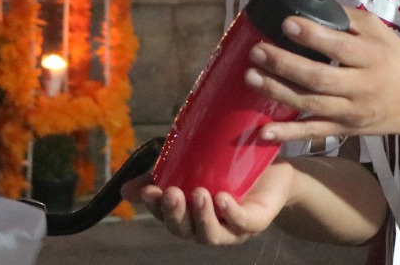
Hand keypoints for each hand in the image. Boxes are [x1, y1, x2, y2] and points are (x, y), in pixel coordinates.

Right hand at [124, 162, 295, 245]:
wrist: (274, 167)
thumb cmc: (230, 167)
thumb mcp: (193, 164)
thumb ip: (163, 174)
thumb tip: (125, 190)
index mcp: (190, 214)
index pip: (166, 217)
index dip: (155, 207)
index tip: (149, 190)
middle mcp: (207, 226)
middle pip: (185, 230)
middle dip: (176, 214)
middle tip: (171, 194)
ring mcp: (232, 228)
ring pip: (211, 235)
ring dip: (202, 217)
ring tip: (199, 194)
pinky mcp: (256, 222)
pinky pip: (242, 224)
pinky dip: (230, 213)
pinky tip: (222, 199)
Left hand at [247, 7, 399, 142]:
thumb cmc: (395, 59)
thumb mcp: (380, 32)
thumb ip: (348, 18)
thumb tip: (311, 3)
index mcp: (372, 58)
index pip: (339, 47)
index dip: (312, 36)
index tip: (286, 22)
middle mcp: (362, 87)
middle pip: (318, 78)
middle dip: (284, 64)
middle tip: (257, 51)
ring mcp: (352, 112)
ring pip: (311, 104)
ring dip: (277, 92)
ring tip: (251, 77)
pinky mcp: (344, 130)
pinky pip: (313, 133)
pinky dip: (288, 134)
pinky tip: (264, 131)